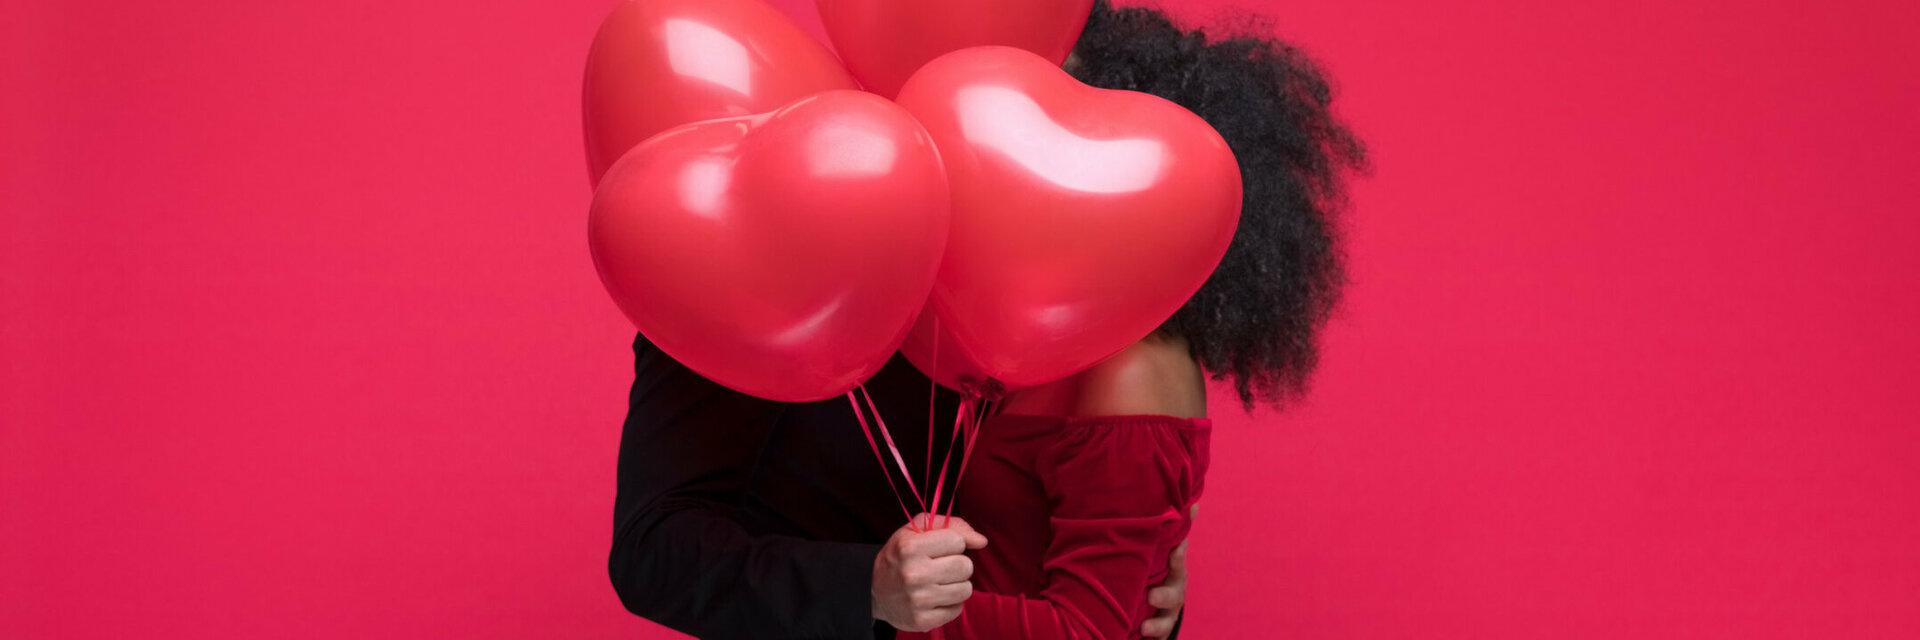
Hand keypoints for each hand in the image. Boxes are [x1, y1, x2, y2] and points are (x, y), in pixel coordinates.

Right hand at [872, 513, 989, 631]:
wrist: (872, 591)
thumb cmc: (900, 556)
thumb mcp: (915, 530)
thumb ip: (951, 526)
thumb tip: (981, 541)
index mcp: (910, 547)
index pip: (958, 541)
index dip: (952, 544)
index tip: (939, 549)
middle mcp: (913, 574)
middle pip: (965, 566)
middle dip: (957, 565)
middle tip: (941, 567)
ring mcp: (918, 600)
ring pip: (966, 589)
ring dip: (956, 585)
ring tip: (939, 583)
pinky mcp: (923, 620)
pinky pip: (957, 609)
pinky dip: (950, 604)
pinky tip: (935, 599)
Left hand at [1142, 503, 1196, 637]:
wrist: (1155, 606)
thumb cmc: (1157, 572)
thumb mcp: (1162, 553)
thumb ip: (1173, 531)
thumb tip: (1193, 503)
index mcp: (1173, 573)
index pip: (1178, 563)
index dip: (1177, 557)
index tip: (1174, 552)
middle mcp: (1173, 594)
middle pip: (1174, 596)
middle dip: (1165, 597)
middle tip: (1151, 596)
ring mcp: (1166, 615)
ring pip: (1166, 622)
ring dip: (1157, 626)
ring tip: (1144, 629)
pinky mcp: (1157, 632)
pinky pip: (1158, 638)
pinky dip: (1153, 639)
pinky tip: (1141, 637)